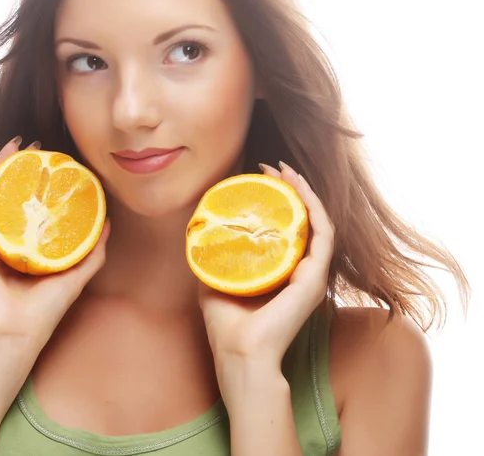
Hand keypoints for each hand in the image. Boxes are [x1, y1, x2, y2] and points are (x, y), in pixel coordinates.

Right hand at [0, 137, 108, 360]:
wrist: (15, 337)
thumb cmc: (42, 313)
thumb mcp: (75, 276)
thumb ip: (91, 252)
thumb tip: (108, 224)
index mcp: (21, 246)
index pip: (26, 205)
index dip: (37, 182)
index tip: (52, 163)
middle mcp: (0, 239)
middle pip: (7, 194)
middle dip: (18, 167)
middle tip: (35, 147)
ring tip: (15, 145)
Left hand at [199, 162, 335, 380]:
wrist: (239, 355)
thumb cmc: (227, 327)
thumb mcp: (215, 282)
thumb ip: (213, 260)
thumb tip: (199, 233)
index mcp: (282, 272)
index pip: (288, 227)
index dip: (279, 199)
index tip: (261, 176)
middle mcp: (301, 271)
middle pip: (304, 220)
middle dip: (291, 189)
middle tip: (274, 167)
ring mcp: (311, 275)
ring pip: (317, 222)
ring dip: (304, 192)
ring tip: (285, 171)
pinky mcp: (315, 279)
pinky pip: (323, 235)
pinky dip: (313, 209)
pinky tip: (298, 189)